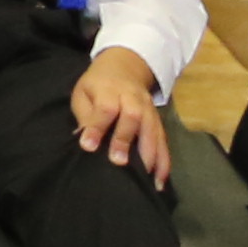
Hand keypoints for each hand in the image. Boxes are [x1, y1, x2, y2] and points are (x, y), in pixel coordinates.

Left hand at [70, 46, 175, 185]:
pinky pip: (163, 140)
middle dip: (126, 139)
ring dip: (151, 155)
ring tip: (147, 178)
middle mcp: (132, 98)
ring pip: (152, 129)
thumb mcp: (83, 94)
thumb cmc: (97, 86)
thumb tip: (83, 140)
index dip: (97, 127)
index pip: (105, 107)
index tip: (88, 146)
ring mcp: (149, 109)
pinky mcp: (158, 121)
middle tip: (119, 162)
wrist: (125, 67)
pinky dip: (164, 160)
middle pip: (133, 116)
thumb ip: (84, 115)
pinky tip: (160, 179)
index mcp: (109, 89)